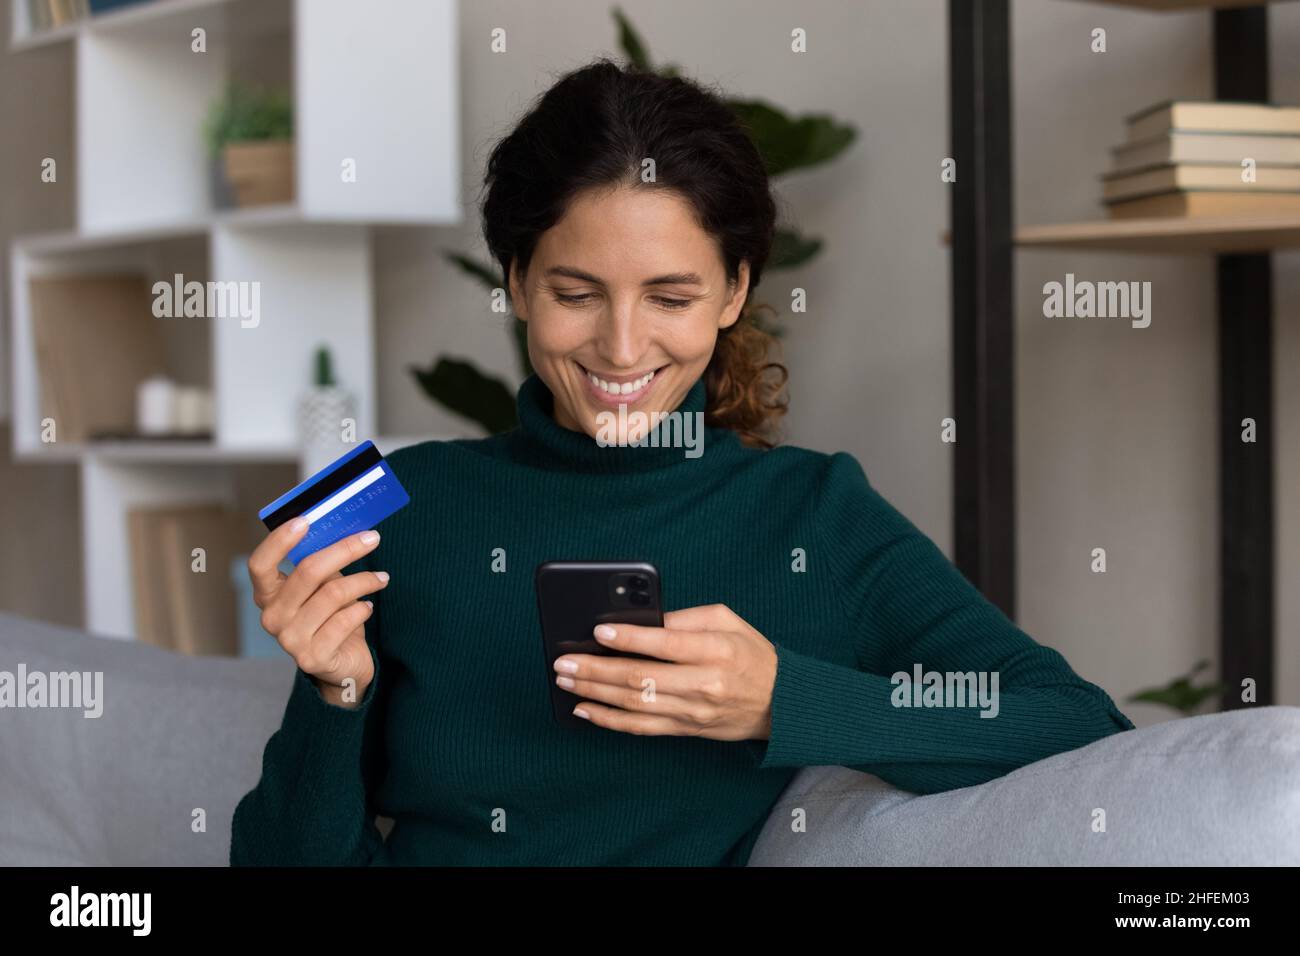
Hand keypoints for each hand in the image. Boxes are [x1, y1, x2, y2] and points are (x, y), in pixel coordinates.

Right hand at [247, 521, 389, 707]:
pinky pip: (345, 620)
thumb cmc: (332, 618)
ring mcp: (289, 640)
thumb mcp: (323, 587)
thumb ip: (325, 564)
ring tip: (381, 578)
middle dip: (345, 549)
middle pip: (308, 572)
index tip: (305, 520)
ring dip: (365, 580)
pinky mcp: (312, 658)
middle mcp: (272, 618)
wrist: (343, 666)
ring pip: (333, 594)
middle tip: (372, 538)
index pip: (260, 564)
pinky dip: (363, 608)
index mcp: (268, 595)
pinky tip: (368, 607)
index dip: (279, 541)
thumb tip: (348, 529)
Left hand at [552, 603, 776, 740]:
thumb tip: (641, 620)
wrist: (781, 703)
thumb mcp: (727, 621)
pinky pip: (641, 728)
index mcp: (716, 650)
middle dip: (597, 670)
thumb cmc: (751, 653)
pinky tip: (584, 710)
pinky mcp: (686, 730)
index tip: (598, 632)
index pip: (666, 644)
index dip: (629, 639)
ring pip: (636, 706)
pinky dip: (609, 721)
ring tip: (566, 681)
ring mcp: (693, 712)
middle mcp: (704, 684)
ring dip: (595, 694)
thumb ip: (685, 618)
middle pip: (642, 679)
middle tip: (564, 661)